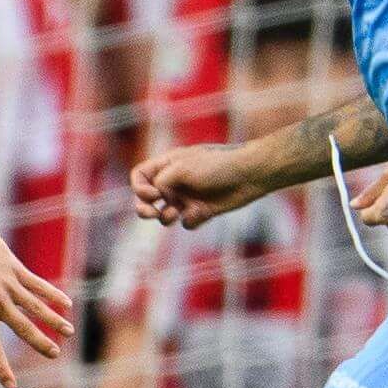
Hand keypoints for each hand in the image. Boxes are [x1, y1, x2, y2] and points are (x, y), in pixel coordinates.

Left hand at [0, 216, 74, 387]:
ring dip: (54, 320)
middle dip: (40, 343)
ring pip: (35, 306)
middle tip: (55, 354)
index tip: (12, 386)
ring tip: (69, 332)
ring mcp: (6, 285)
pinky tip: (66, 304)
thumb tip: (2, 315)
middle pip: (22, 327)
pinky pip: (37, 284)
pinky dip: (53, 295)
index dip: (2, 368)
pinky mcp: (14, 269)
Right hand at [130, 141, 278, 228]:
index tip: (153, 194)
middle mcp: (175, 181)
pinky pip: (186, 222)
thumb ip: (160, 181)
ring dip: (164, 217)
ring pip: (164, 214)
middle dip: (143, 208)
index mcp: (168, 165)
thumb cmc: (216, 165)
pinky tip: (201, 212)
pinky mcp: (201, 211)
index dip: (139, 187)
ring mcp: (187, 197)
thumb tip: (154, 197)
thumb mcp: (182, 168)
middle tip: (150, 213)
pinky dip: (190, 220)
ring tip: (174, 214)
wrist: (249, 175)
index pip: (140, 176)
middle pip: (146, 198)